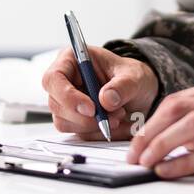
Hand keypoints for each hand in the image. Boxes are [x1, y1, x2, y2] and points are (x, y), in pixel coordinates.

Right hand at [41, 45, 159, 139]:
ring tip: (118, 116)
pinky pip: (78, 133)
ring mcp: (66, 102)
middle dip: (85, 116)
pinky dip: (98, 132)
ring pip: (65, 122)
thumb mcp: (134, 76)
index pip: (54, 78)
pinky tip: (114, 123)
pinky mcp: (73, 120)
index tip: (91, 109)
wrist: (139, 93)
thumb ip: (122, 86)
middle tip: (113, 116)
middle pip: (56, 104)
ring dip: (93, 125)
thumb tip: (106, 100)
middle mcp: (64, 81)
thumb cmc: (131, 77)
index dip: (68, 96)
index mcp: (71, 60)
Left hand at [126, 75, 193, 177]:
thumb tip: (188, 132)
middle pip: (179, 109)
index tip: (140, 138)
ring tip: (145, 164)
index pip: (181, 99)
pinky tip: (171, 171)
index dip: (154, 119)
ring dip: (161, 145)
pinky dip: (186, 161)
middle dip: (149, 132)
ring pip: (191, 126)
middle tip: (134, 153)